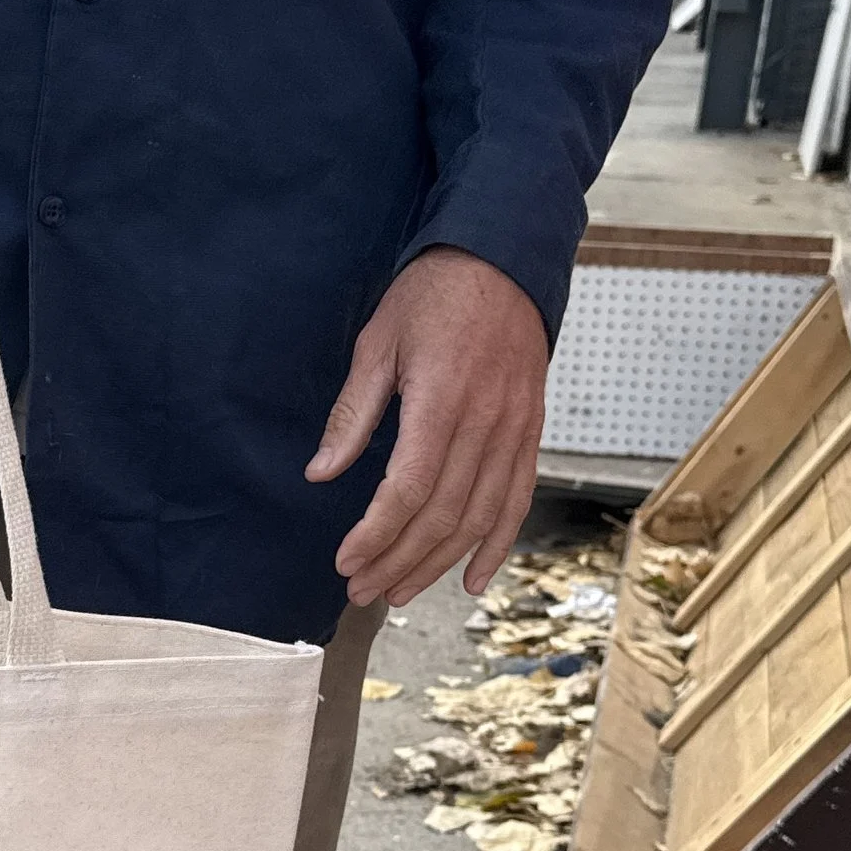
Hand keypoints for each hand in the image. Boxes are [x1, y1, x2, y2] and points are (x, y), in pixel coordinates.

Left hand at [309, 248, 548, 604]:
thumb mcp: (378, 343)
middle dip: (398, 561)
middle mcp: (485, 422)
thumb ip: (352, 414)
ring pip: (479, 517)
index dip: (375, 535)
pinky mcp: (531, 431)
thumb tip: (320, 473)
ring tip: (400, 591)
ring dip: (438, 563)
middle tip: (361, 591)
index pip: (407, 490)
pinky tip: (471, 579)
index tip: (345, 561)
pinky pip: (518, 500)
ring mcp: (515, 429)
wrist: (502, 259)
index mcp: (441, 400)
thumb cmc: (433, 295)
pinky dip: (497, 545)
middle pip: (442, 515)